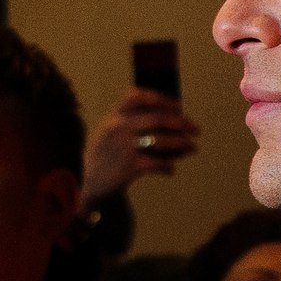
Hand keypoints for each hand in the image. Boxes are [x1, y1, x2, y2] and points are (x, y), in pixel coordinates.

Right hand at [80, 88, 199, 207]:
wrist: (84, 183)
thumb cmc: (102, 156)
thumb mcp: (108, 132)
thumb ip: (130, 122)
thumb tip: (171, 119)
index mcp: (114, 117)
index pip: (137, 96)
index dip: (162, 99)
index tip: (178, 107)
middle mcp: (118, 128)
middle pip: (158, 118)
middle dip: (182, 123)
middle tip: (196, 130)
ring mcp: (124, 147)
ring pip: (163, 140)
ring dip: (182, 144)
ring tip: (192, 148)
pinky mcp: (129, 167)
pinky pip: (159, 163)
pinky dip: (169, 166)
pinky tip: (170, 169)